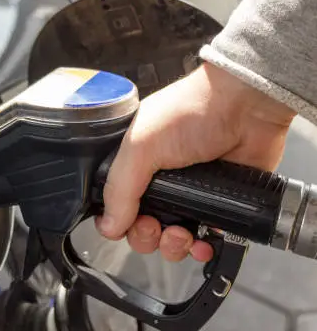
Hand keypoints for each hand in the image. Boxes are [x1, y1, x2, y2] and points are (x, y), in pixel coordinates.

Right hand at [96, 62, 295, 261]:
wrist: (246, 106)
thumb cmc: (191, 112)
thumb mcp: (141, 146)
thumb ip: (119, 188)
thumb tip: (108, 225)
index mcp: (136, 164)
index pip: (117, 203)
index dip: (119, 220)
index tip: (130, 222)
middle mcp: (159, 180)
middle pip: (141, 226)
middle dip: (146, 236)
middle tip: (155, 227)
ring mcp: (190, 193)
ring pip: (171, 238)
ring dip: (173, 246)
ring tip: (184, 235)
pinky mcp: (219, 204)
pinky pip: (204, 238)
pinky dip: (202, 248)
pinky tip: (203, 244)